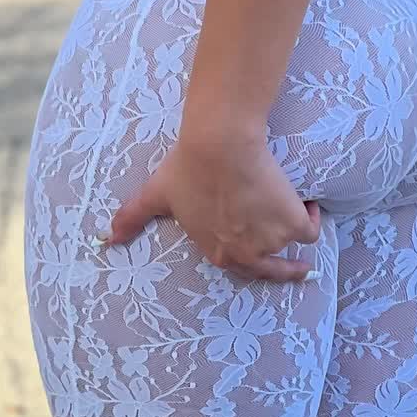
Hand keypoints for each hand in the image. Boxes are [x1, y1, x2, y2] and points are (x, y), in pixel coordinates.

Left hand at [103, 128, 321, 283]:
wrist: (219, 145)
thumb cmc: (186, 167)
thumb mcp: (157, 194)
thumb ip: (132, 217)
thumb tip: (104, 238)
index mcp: (217, 253)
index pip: (239, 266)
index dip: (252, 261)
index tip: (264, 257)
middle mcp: (245, 254)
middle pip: (273, 269)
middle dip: (287, 271)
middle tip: (300, 269)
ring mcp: (270, 240)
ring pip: (290, 242)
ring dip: (292, 228)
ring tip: (294, 209)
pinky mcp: (292, 222)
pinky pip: (309, 230)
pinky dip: (312, 219)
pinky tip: (311, 206)